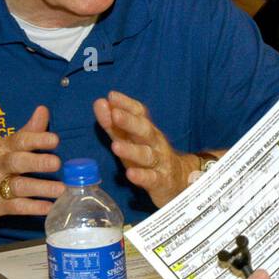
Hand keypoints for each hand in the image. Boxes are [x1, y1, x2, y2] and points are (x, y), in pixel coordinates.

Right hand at [0, 105, 66, 224]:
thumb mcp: (4, 146)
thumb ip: (27, 131)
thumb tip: (43, 110)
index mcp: (2, 148)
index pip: (19, 140)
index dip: (36, 139)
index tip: (55, 139)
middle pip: (16, 162)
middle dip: (36, 162)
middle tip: (57, 163)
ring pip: (18, 186)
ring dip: (40, 188)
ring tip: (60, 189)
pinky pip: (15, 207)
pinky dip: (31, 208)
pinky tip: (48, 207)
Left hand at [94, 90, 193, 206]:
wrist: (179, 181)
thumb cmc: (148, 157)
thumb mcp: (130, 140)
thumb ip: (113, 124)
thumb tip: (99, 102)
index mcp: (147, 131)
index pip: (139, 113)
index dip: (126, 104)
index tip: (112, 96)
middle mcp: (154, 143)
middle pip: (144, 130)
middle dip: (130, 121)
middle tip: (115, 114)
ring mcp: (159, 162)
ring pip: (146, 155)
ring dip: (131, 150)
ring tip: (115, 146)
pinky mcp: (161, 182)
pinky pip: (152, 179)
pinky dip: (142, 176)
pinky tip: (130, 174)